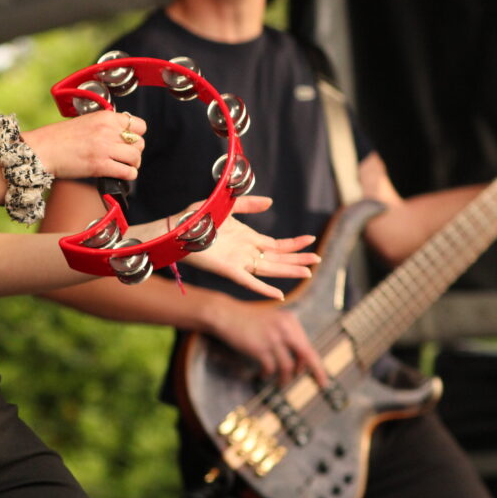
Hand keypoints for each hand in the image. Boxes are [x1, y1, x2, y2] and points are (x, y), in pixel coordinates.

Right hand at [22, 111, 145, 179]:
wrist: (41, 150)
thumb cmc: (58, 138)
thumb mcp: (85, 122)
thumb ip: (105, 126)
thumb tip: (121, 135)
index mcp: (105, 117)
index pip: (139, 125)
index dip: (137, 135)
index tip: (130, 141)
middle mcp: (108, 130)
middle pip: (139, 142)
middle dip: (135, 151)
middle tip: (126, 157)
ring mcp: (105, 148)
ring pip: (136, 157)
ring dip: (133, 165)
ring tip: (124, 167)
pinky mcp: (100, 165)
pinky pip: (127, 172)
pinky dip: (128, 175)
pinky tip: (121, 175)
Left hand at [181, 196, 320, 299]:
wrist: (178, 229)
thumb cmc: (198, 218)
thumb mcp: (228, 206)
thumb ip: (249, 205)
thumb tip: (271, 202)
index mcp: (248, 238)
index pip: (277, 244)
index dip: (294, 244)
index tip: (311, 239)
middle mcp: (247, 252)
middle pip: (278, 258)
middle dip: (298, 259)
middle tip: (318, 260)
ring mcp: (239, 262)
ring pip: (270, 269)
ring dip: (289, 271)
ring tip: (308, 272)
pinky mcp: (229, 270)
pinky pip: (250, 282)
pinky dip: (264, 288)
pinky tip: (279, 295)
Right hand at [204, 294, 328, 386]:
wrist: (225, 314)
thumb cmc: (248, 319)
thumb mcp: (272, 320)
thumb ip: (287, 334)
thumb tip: (300, 359)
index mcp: (290, 320)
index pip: (308, 346)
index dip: (316, 365)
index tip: (323, 379)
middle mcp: (285, 328)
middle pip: (306, 355)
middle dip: (314, 372)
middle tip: (319, 385)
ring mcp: (273, 338)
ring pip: (288, 366)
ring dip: (285, 378)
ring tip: (280, 383)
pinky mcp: (260, 348)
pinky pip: (271, 368)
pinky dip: (267, 374)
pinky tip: (262, 375)